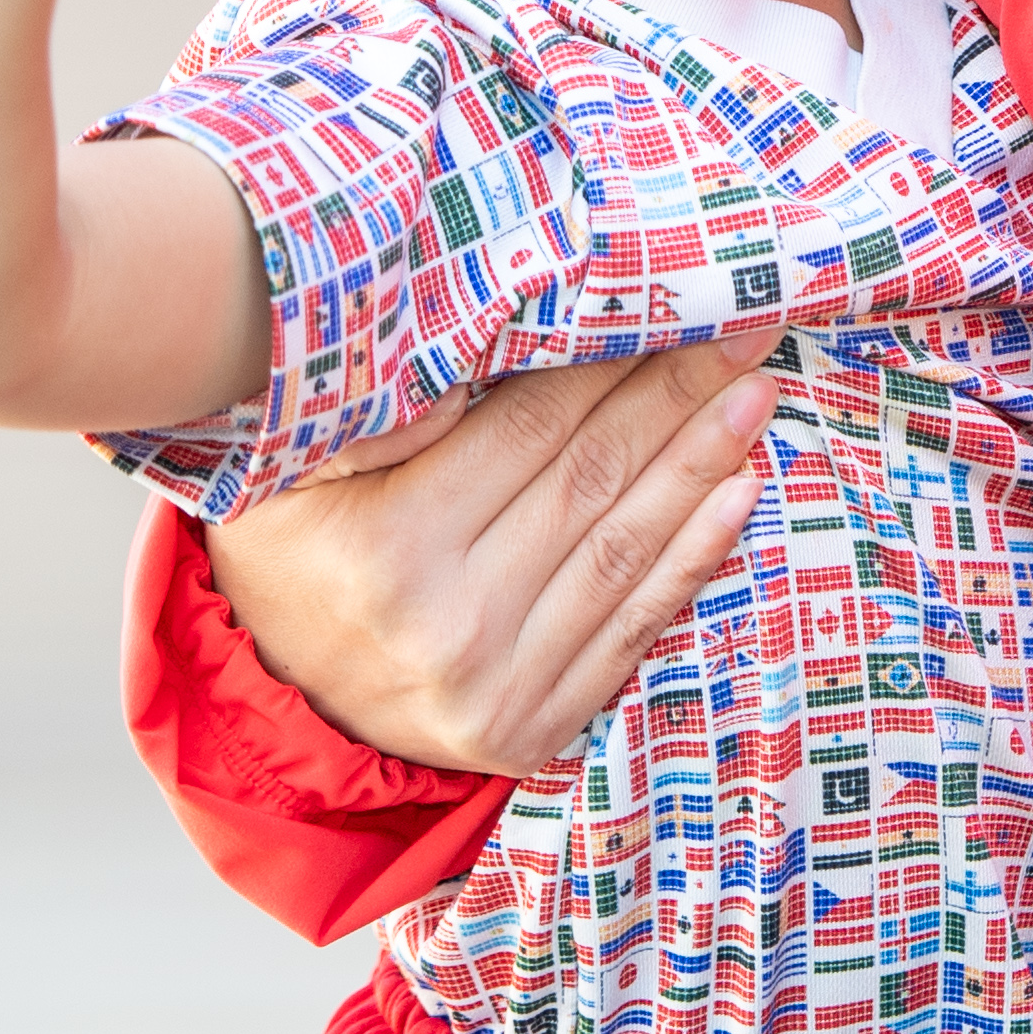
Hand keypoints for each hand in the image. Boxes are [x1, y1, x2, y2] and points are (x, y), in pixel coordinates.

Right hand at [204, 344, 778, 778]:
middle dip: (678, 397)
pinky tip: (739, 492)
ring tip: (755, 396)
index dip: (610, 361)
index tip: (671, 303)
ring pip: (625, 553)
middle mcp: (453, 624)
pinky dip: (692, 559)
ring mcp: (499, 688)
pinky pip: (631, 631)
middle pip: (593, 482)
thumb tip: (466, 370)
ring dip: (702, 466)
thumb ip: (371, 421)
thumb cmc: (287, 561)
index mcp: (391, 548)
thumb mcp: (280, 478)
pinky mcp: (532, 731)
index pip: (532, 430)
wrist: (277, 712)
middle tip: (746, 330)